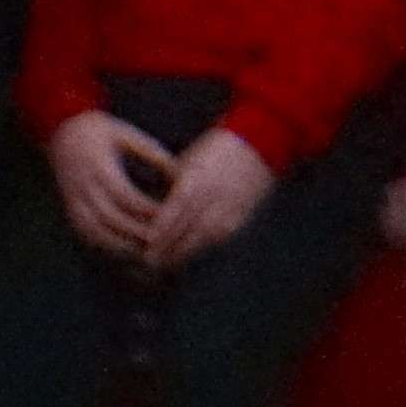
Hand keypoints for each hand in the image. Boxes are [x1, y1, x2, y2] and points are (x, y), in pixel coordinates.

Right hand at [49, 110, 173, 261]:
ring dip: (120, 245)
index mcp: (100, 167)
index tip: (167, 216)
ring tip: (144, 251)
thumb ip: (152, 153)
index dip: (145, 209)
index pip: (125, 195)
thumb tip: (178, 172)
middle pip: (111, 217)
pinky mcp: (71, 210)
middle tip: (160, 241)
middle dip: (135, 232)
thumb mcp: (127, 134)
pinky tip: (123, 250)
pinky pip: (86, 234)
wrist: (63, 132)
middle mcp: (84, 187)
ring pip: (96, 231)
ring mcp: (74, 201)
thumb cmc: (101, 131)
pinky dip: (105, 245)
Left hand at [144, 126, 278, 270]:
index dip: (156, 234)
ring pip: (199, 241)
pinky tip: (186, 255)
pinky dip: (198, 250)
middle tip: (147, 261)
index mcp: (195, 180)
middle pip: (183, 232)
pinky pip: (215, 240)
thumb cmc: (218, 149)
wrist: (261, 142)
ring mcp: (227, 210)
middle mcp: (211, 198)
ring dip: (180, 255)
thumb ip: (172, 185)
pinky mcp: (238, 219)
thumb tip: (152, 209)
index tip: (143, 245)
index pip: (171, 215)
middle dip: (164, 250)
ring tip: (163, 263)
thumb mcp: (190, 160)